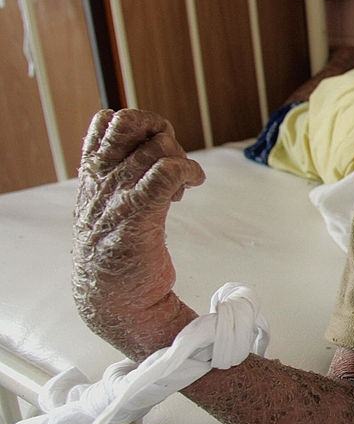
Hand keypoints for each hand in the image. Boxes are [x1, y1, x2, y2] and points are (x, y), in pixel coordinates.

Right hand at [73, 110, 204, 357]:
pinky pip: (166, 173)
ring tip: (183, 185)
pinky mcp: (138, 218)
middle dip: (161, 133)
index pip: (105, 121)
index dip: (138, 126)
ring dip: (179, 158)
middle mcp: (101, 180)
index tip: (153, 154)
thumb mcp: (111, 207)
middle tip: (172, 162)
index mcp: (92, 175)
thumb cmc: (118, 255)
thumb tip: (160, 157)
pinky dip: (188, 172)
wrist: (111, 302)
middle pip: (132, 123)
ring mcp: (117, 198)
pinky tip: (192, 186)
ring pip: (154, 146)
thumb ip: (125, 179)